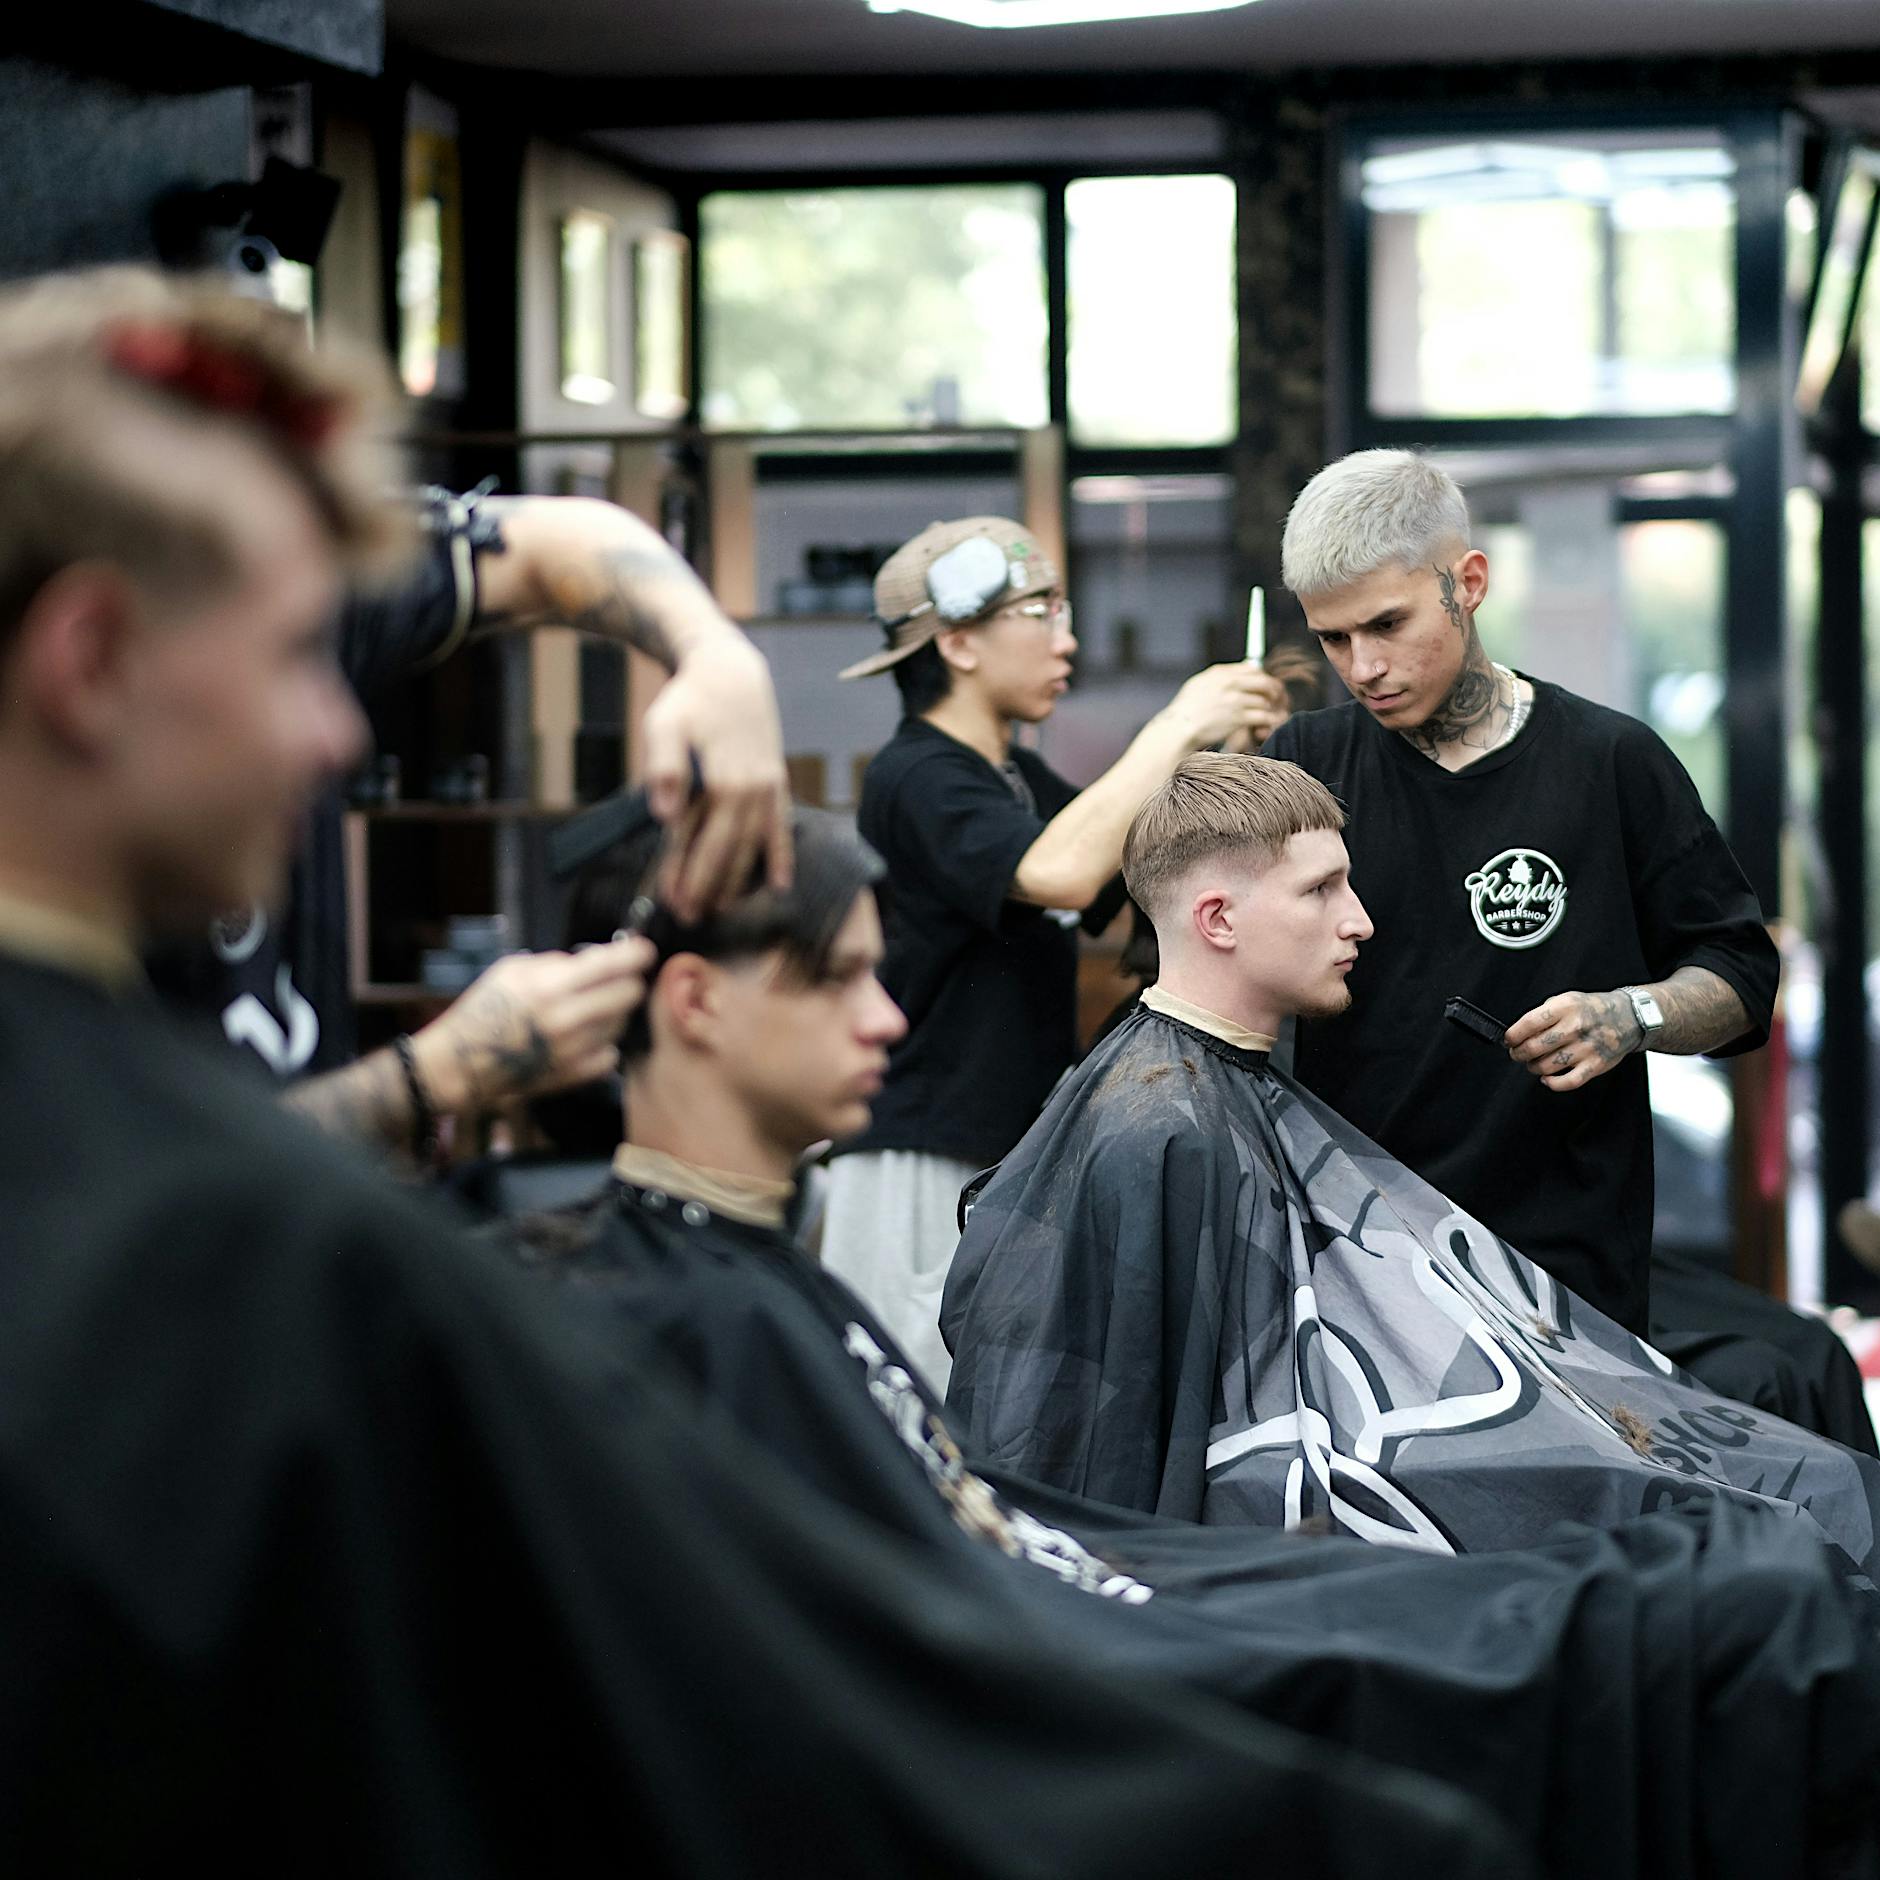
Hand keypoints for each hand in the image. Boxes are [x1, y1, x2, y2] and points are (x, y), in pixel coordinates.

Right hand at [410, 936, 655, 1114]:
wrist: (462, 1062)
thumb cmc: (485, 1009)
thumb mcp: (513, 970)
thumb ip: (557, 963)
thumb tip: (598, 959)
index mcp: (550, 987)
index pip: (612, 965)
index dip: (636, 954)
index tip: (644, 950)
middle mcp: (567, 1019)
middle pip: (629, 994)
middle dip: (627, 982)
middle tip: (615, 981)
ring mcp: (573, 1050)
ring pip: (621, 1023)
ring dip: (613, 1013)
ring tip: (587, 1009)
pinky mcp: (574, 1075)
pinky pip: (610, 1054)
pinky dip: (602, 1043)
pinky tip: (582, 1037)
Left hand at [641, 636, 792, 920]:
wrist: (731, 672)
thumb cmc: (690, 698)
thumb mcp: (665, 724)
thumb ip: (665, 769)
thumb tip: (664, 816)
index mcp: (725, 783)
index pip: (703, 844)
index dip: (689, 877)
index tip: (675, 904)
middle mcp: (753, 792)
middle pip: (729, 853)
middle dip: (711, 888)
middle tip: (692, 918)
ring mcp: (768, 789)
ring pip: (754, 846)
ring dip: (739, 880)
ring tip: (724, 907)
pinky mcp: (776, 782)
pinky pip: (781, 828)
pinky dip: (782, 857)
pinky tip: (782, 884)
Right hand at [1166, 664, 1289, 751]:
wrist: (1178, 728)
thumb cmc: (1186, 710)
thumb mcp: (1200, 684)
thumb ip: (1220, 676)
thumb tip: (1243, 669)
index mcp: (1221, 673)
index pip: (1253, 669)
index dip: (1262, 677)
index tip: (1264, 686)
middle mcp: (1230, 683)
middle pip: (1265, 682)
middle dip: (1274, 691)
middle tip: (1275, 700)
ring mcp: (1235, 700)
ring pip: (1266, 700)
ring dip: (1270, 709)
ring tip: (1267, 716)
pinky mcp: (1238, 718)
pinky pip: (1263, 717)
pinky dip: (1268, 722)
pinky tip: (1265, 726)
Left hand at [1504, 989, 1642, 1091]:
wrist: (1629, 1017)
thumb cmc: (1592, 1009)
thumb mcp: (1566, 999)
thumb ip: (1543, 1014)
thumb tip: (1519, 1033)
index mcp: (1565, 1007)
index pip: (1529, 1023)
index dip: (1512, 1035)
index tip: (1508, 1040)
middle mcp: (1576, 1027)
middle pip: (1534, 1047)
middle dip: (1518, 1053)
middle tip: (1517, 1053)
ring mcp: (1586, 1048)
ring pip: (1547, 1066)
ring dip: (1533, 1068)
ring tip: (1533, 1063)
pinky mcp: (1596, 1065)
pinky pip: (1568, 1082)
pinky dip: (1553, 1084)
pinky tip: (1547, 1079)